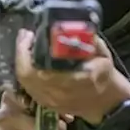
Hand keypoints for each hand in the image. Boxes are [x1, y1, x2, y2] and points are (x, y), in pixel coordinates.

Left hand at [15, 29, 129, 124]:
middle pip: (27, 75)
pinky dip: (25, 72)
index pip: (43, 67)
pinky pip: (28, 87)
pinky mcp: (47, 104)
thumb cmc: (104, 74)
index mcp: (77, 78)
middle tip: (26, 37)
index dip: (30, 51)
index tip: (30, 34)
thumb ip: (87, 40)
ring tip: (26, 46)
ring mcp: (52, 101)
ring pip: (25, 82)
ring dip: (22, 62)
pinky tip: (29, 60)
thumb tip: (71, 25)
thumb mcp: (101, 53)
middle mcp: (61, 92)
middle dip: (22, 53)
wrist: (106, 102)